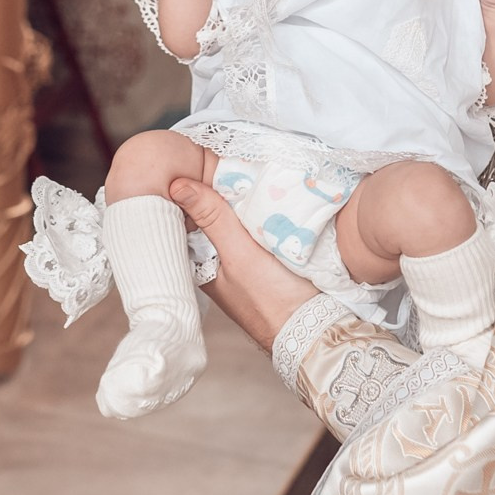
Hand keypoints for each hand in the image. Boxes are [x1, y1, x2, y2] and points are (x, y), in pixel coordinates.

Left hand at [168, 176, 314, 351]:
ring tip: (248, 179)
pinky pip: (257, 232)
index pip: (187, 221)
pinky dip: (260, 218)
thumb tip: (178, 186)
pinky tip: (268, 203)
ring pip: (236, 224)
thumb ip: (213, 218)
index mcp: (201, 265)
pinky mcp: (266, 263)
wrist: (316, 327)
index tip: (197, 167)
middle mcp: (218, 265)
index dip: (192, 194)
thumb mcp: (239, 253)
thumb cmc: (272, 298)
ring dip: (242, 206)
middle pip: (212, 220)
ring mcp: (243, 265)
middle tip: (227, 168)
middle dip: (218, 197)